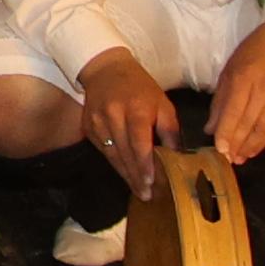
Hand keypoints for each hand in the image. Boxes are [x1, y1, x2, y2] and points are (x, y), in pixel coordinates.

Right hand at [75, 47, 183, 199]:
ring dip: (125, 175)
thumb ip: (169, 130)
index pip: (139, 142)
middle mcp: (113, 116)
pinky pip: (103, 150)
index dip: (144, 165)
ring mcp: (97, 122)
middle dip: (136, 177)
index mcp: (136, 109)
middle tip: (147, 196)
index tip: (151, 183)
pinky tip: (125, 174)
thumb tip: (176, 157)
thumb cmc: (140, 87)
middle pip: (124, 153)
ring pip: (112, 155)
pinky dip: (115, 163)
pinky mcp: (88, 127)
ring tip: (138, 191)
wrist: (105, 70)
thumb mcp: (162, 103)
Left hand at [208, 7, 264, 164]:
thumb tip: (211, 127)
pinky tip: (254, 150)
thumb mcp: (230, 68)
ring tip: (239, 159)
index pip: (233, 112)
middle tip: (226, 159)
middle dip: (236, 144)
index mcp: (244, 78)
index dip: (226, 133)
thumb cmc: (254, 51)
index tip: (219, 149)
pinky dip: (264, 141)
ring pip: (263, 130)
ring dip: (250, 147)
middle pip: (248, 124)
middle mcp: (264, 91)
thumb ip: (221, 99)